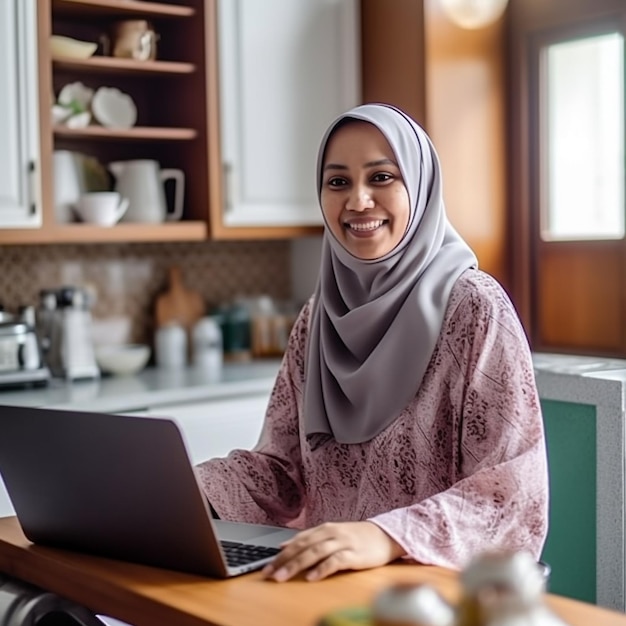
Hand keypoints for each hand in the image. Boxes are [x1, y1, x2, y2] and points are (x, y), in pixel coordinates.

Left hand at [262, 521, 404, 581]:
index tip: (266, 567)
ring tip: (284, 577)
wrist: (385, 536)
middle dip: (284, 561)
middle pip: (303, 546)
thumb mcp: (330, 535)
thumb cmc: (356, 538)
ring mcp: (343, 543)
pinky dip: (322, 569)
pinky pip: (336, 561)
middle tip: (269, 574)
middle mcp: (331, 533)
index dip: (280, 554)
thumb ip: (308, 540)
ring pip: (315, 552)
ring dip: (297, 564)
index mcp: (323, 529)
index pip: (297, 541)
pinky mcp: (354, 554)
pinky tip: (312, 577)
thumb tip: (283, 546)